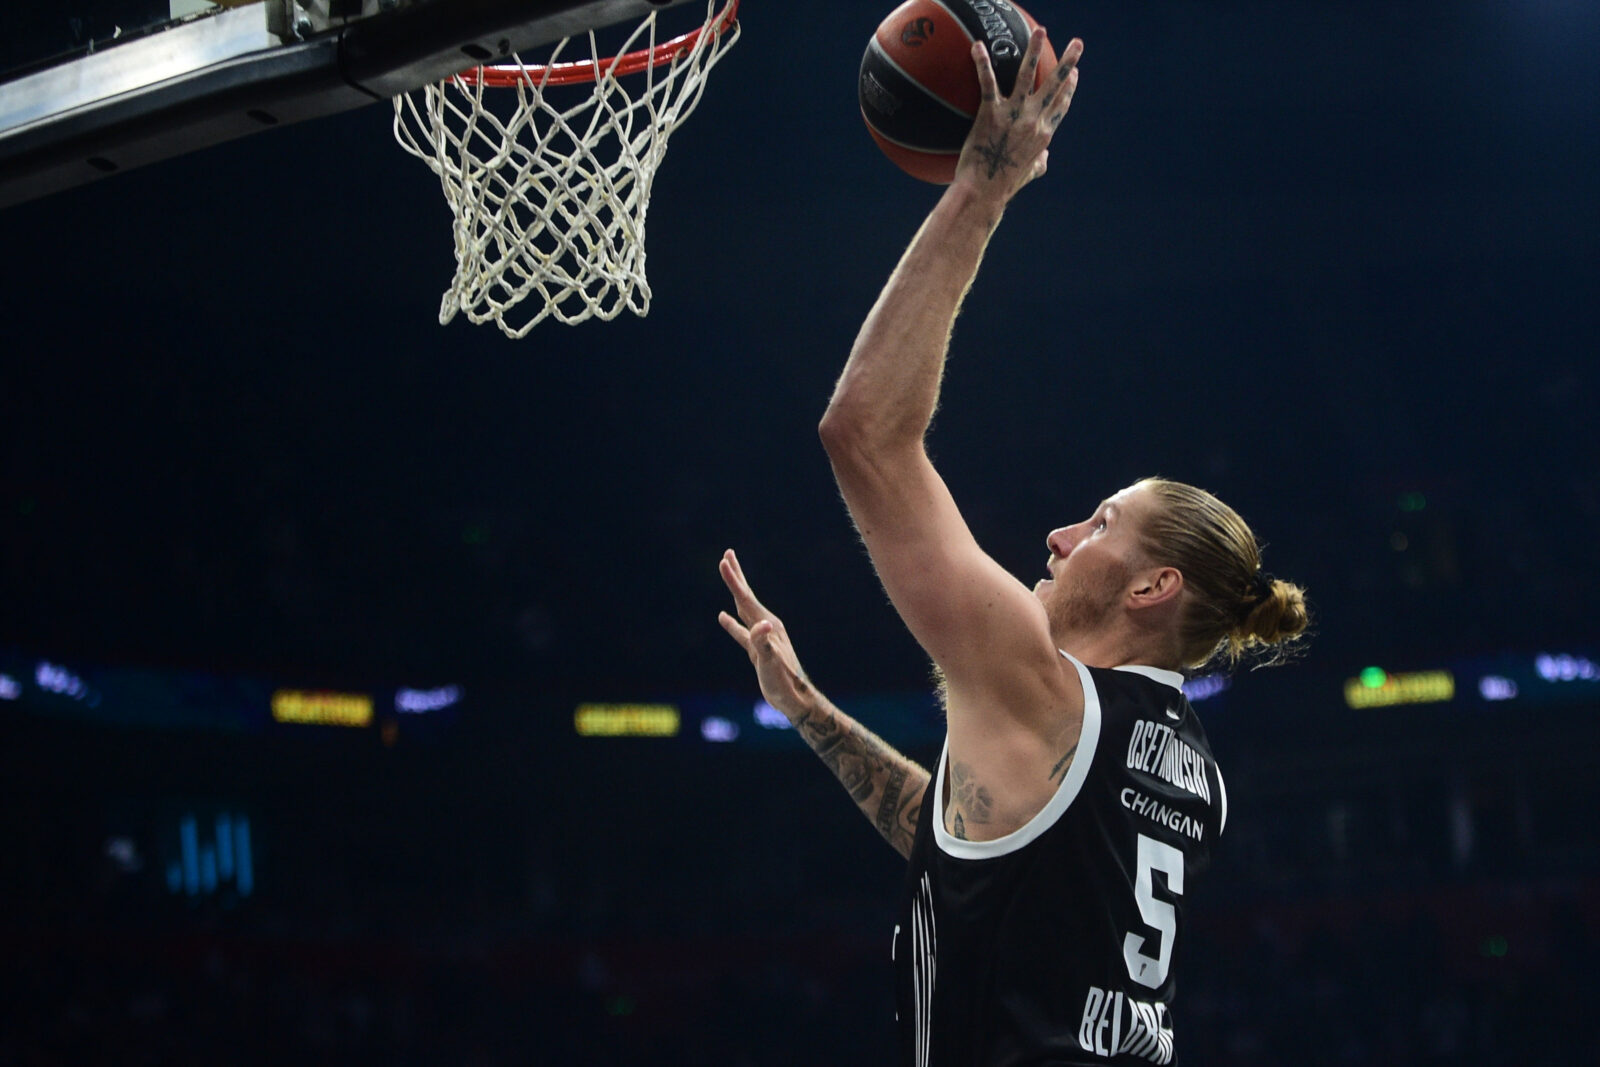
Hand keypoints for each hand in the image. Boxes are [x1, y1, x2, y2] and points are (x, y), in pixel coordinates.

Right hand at [717, 549, 814, 719]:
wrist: (794, 698)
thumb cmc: (783, 681)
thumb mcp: (771, 662)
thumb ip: (763, 642)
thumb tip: (761, 625)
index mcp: (768, 625)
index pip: (746, 599)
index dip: (734, 580)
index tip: (724, 561)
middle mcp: (766, 626)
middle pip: (746, 596)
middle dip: (736, 576)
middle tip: (727, 554)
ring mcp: (762, 637)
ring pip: (743, 609)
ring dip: (735, 593)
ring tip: (728, 576)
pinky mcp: (758, 649)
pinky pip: (741, 631)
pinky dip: (731, 623)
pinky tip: (723, 617)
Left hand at [956, 28, 1083, 199]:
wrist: (984, 192)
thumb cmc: (1004, 186)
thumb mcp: (1029, 174)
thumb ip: (1041, 162)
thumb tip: (1045, 157)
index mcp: (1044, 134)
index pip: (1061, 105)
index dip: (1069, 88)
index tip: (1075, 74)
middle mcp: (1034, 121)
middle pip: (1055, 86)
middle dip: (1069, 62)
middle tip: (1078, 44)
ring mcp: (1013, 115)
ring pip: (1027, 76)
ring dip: (1034, 51)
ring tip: (1040, 31)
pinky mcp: (990, 114)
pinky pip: (987, 82)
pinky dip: (982, 63)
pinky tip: (977, 46)